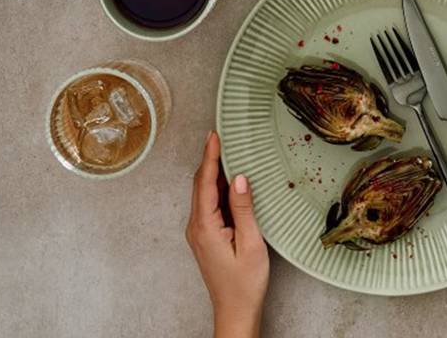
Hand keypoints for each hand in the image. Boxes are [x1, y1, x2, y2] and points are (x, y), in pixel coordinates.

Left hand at [186, 131, 269, 337]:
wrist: (236, 312)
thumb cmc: (245, 283)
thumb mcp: (250, 243)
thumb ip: (243, 208)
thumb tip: (239, 178)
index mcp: (205, 227)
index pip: (205, 182)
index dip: (210, 156)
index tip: (214, 135)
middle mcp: (197, 227)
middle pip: (201, 184)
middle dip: (211, 159)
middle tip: (222, 135)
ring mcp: (200, 232)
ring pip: (204, 193)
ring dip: (214, 172)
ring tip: (228, 151)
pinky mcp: (206, 236)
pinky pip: (209, 204)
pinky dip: (218, 187)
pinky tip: (230, 180)